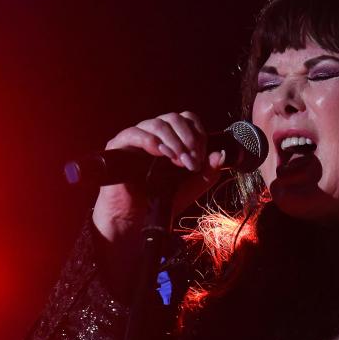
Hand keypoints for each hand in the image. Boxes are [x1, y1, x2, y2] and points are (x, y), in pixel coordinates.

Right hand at [92, 111, 224, 243]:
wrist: (137, 220)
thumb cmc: (163, 202)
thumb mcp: (192, 186)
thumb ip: (208, 171)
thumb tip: (220, 154)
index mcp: (171, 139)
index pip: (187, 121)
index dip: (198, 134)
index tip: (201, 158)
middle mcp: (154, 134)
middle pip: (174, 118)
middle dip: (188, 138)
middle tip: (191, 161)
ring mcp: (136, 138)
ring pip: (158, 123)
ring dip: (174, 142)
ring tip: (178, 161)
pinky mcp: (118, 146)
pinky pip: (134, 133)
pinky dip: (151, 141)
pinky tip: (160, 153)